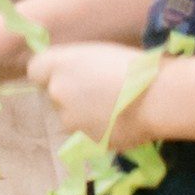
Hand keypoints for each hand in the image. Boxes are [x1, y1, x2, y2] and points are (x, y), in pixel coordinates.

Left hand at [27, 39, 164, 146]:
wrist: (159, 98)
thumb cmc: (135, 65)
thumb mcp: (99, 53)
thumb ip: (75, 64)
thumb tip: (70, 74)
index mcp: (58, 64)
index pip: (35, 70)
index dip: (51, 72)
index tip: (69, 72)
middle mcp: (56, 92)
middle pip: (54, 94)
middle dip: (71, 94)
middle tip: (101, 90)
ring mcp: (70, 120)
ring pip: (71, 117)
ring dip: (85, 114)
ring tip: (116, 108)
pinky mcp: (85, 141)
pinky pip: (87, 134)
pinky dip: (99, 129)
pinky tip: (121, 121)